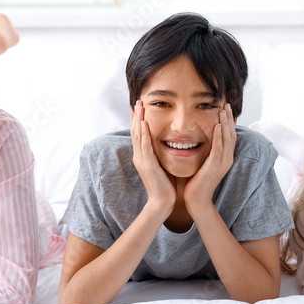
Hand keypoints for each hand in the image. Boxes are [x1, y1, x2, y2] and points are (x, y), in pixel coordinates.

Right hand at [130, 100, 175, 214]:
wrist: (162, 202)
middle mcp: (139, 156)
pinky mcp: (147, 165)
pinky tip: (144, 124)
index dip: (139, 120)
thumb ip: (160, 154)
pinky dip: (144, 134)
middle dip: (137, 116)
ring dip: (138, 120)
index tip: (141, 107)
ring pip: (138, 136)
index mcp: (142, 156)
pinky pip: (144, 146)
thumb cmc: (165, 184)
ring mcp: (141, 160)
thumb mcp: (161, 165)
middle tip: (138, 101)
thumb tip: (167, 142)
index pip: (139, 134)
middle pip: (136, 132)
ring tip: (139, 107)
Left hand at [183, 104, 235, 211]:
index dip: (229, 121)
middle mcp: (227, 158)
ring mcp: (222, 163)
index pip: (229, 135)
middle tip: (226, 104)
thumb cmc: (197, 181)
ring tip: (223, 110)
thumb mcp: (204, 162)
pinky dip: (219, 136)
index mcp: (225, 157)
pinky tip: (217, 126)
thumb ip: (206, 150)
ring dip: (225, 123)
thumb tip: (200, 136)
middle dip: (229, 118)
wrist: (196, 200)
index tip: (225, 108)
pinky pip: (218, 148)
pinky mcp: (215, 166)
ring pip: (227, 139)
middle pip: (231, 134)